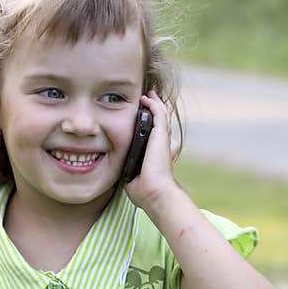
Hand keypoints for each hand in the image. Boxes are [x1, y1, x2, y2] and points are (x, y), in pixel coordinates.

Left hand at [123, 90, 180, 212]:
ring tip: (147, 96)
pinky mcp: (161, 135)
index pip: (155, 136)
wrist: (154, 192)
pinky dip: (153, 104)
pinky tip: (145, 98)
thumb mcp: (133, 176)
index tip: (142, 119)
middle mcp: (162, 145)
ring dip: (154, 104)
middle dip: (154, 111)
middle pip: (160, 123)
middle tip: (146, 101)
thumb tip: (124, 169)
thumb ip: (129, 169)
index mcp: (156, 154)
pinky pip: (158, 113)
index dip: (150, 126)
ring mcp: (163, 139)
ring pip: (161, 116)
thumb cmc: (143, 190)